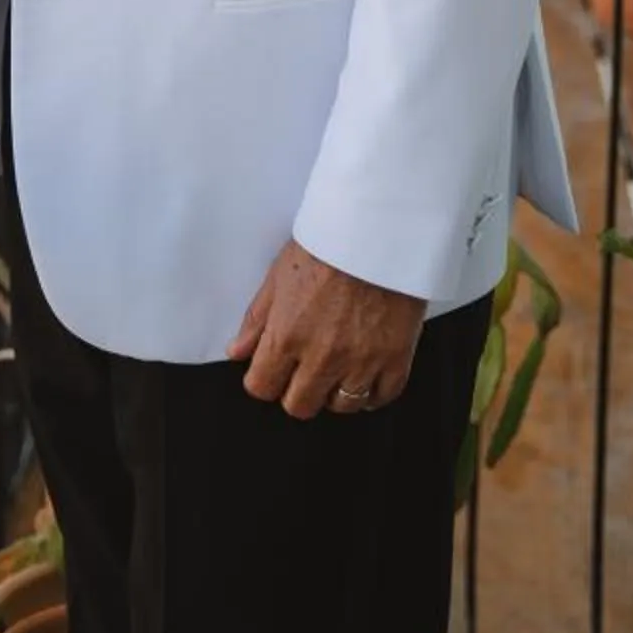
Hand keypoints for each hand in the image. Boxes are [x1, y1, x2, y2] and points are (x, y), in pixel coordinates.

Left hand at [227, 239, 424, 419]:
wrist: (380, 226)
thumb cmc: (330, 242)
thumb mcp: (280, 274)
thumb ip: (257, 319)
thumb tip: (238, 350)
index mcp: (288, 335)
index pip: (262, 387)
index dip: (264, 379)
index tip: (272, 370)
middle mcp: (322, 355)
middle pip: (300, 405)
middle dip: (297, 390)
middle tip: (305, 370)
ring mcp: (361, 361)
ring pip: (341, 406)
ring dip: (335, 391)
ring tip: (338, 368)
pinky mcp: (395, 357)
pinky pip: (382, 397)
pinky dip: (373, 392)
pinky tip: (367, 375)